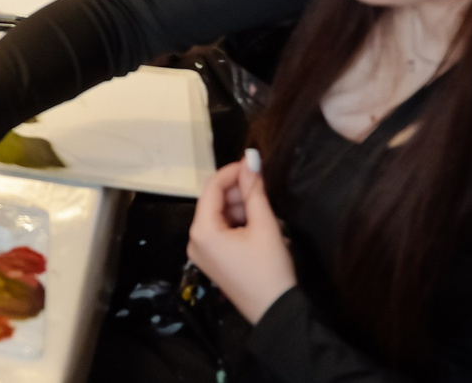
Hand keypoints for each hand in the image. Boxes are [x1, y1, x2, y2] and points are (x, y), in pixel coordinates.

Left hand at [187, 155, 294, 323]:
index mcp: (202, 230)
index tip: (254, 162)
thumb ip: (255, 190)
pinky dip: (239, 223)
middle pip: (214, 201)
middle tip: (265, 191)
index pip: (212, 187)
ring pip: (220, 216)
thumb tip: (251, 158)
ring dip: (241, 208)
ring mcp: (202, 252)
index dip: (233, 171)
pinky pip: (222, 232)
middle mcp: (194, 240)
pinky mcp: (213, 261)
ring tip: (266, 213)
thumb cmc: (270, 270)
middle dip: (239, 192)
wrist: (277, 314)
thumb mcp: (265, 226)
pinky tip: (260, 226)